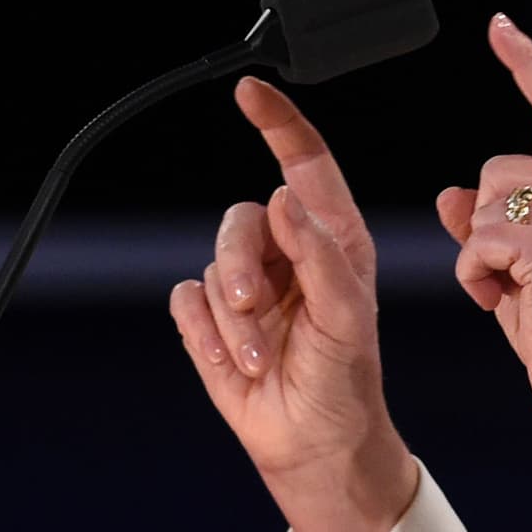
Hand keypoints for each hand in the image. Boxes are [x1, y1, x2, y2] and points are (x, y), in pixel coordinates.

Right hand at [169, 77, 415, 531]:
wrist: (313, 443)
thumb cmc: (345, 376)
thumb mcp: (346, 314)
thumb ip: (318, 253)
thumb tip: (284, 195)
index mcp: (330, 237)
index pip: (303, 164)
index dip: (277, 124)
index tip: (250, 89)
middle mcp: (287, 251)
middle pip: (240, 218)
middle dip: (240, 263)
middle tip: (254, 307)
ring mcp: (247, 284)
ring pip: (210, 263)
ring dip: (231, 316)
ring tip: (262, 355)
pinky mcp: (210, 318)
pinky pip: (185, 301)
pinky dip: (208, 334)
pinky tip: (239, 362)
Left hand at [436, 13, 531, 482]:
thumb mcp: (529, 267)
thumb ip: (493, 224)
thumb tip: (448, 195)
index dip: (527, 64)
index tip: (500, 28)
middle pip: (496, 168)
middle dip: (487, 222)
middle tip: (518, 277)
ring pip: (482, 204)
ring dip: (480, 254)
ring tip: (518, 294)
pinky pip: (476, 243)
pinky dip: (476, 279)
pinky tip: (507, 304)